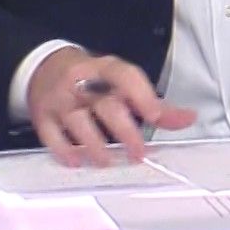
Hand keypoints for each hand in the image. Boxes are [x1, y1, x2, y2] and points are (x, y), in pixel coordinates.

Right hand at [25, 46, 194, 166]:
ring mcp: (59, 99)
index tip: (155, 116)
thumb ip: (152, 102)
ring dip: (95, 145)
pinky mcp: (42, 116)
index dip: (142, 95)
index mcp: (105, 68)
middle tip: (139, 153)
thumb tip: (187, 118)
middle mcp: (81, 82)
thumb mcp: (119, 81)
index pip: (125, 76)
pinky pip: (51, 135)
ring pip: (79, 122)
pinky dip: (65, 151)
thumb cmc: (90, 78)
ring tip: (108, 162)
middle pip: (105, 105)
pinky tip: (77, 162)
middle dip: (124, 131)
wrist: (43, 67)